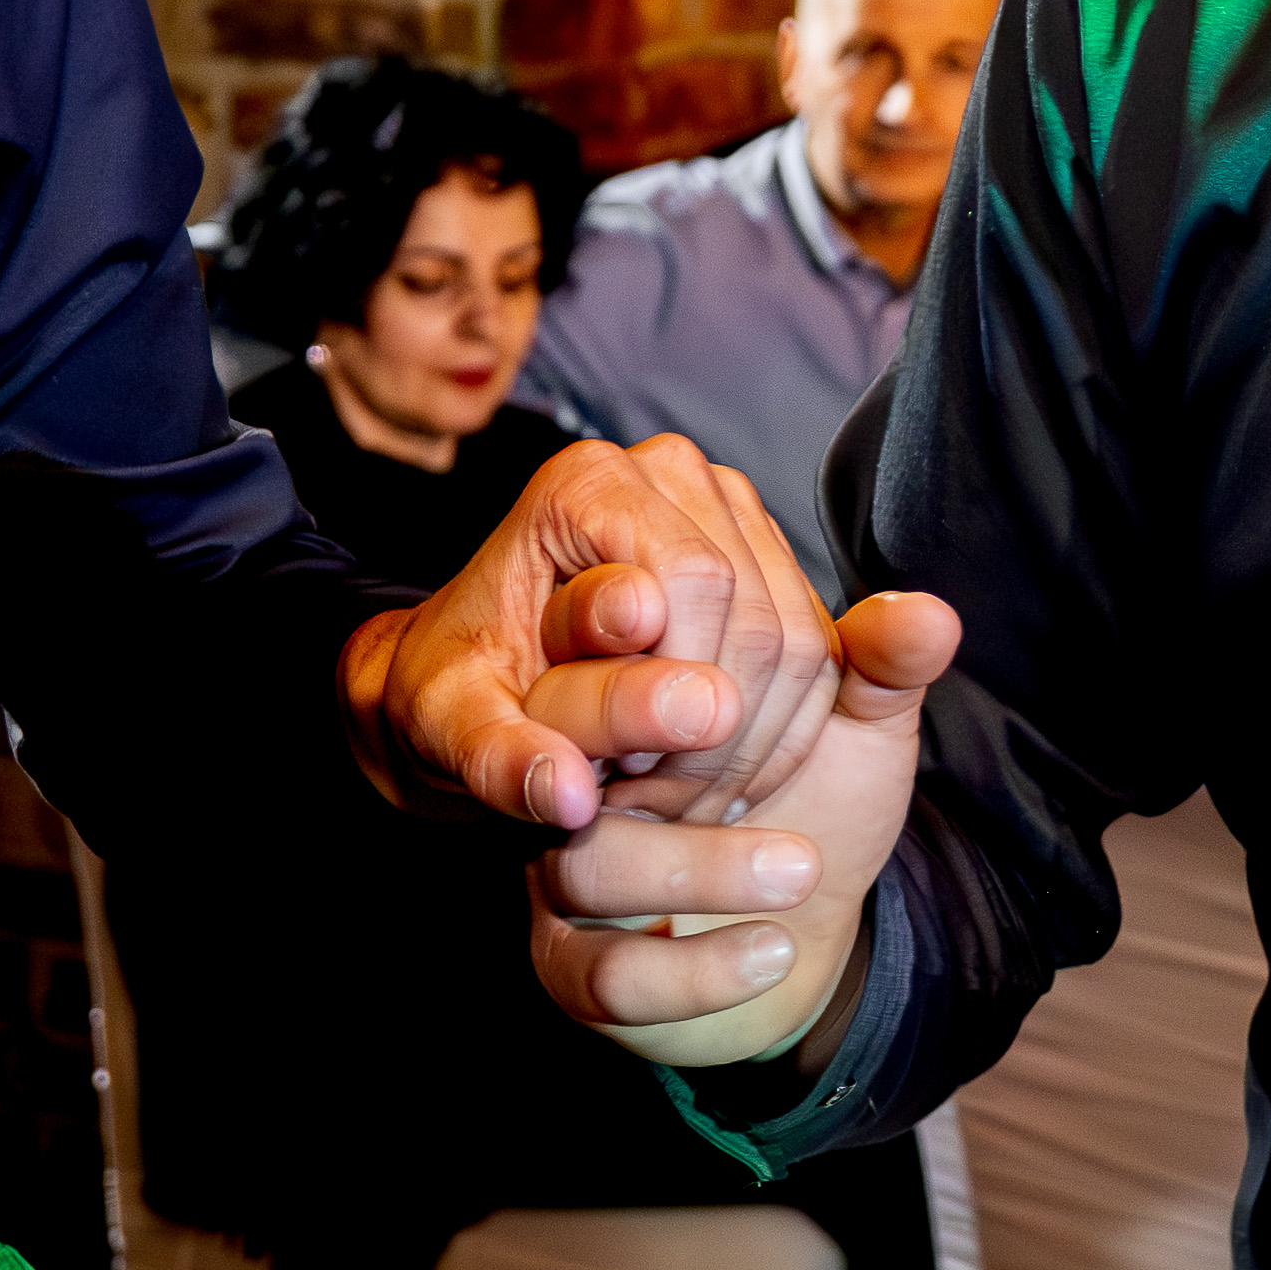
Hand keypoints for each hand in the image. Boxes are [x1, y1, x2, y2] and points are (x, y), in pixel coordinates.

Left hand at [344, 433, 842, 830]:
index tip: (615, 765)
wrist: (484, 670)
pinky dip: (775, 736)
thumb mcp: (452, 726)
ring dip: (746, 744)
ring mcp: (731, 512)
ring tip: (668, 784)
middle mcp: (671, 475)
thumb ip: (504, 756)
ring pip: (798, 646)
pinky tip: (709, 771)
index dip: (671, 691)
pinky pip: (818, 660)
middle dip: (711, 731)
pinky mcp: (771, 561)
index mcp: (587, 484)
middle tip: (644, 789)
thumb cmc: (463, 684)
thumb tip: (573, 794)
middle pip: (756, 621)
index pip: (694, 582)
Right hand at [528, 582, 962, 1068]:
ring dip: (701, 864)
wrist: (807, 928)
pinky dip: (699, 969)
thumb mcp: (857, 725)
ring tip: (800, 868)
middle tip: (722, 715)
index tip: (729, 655)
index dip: (663, 628)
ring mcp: (561, 869)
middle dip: (634, 709)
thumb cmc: (814, 802)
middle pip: (558, 717)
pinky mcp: (571, 968)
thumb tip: (925, 616)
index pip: (602, 622)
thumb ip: (880, 665)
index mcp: (628, 680)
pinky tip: (777, 948)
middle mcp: (572, 768)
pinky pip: (605, 975)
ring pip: (586, 860)